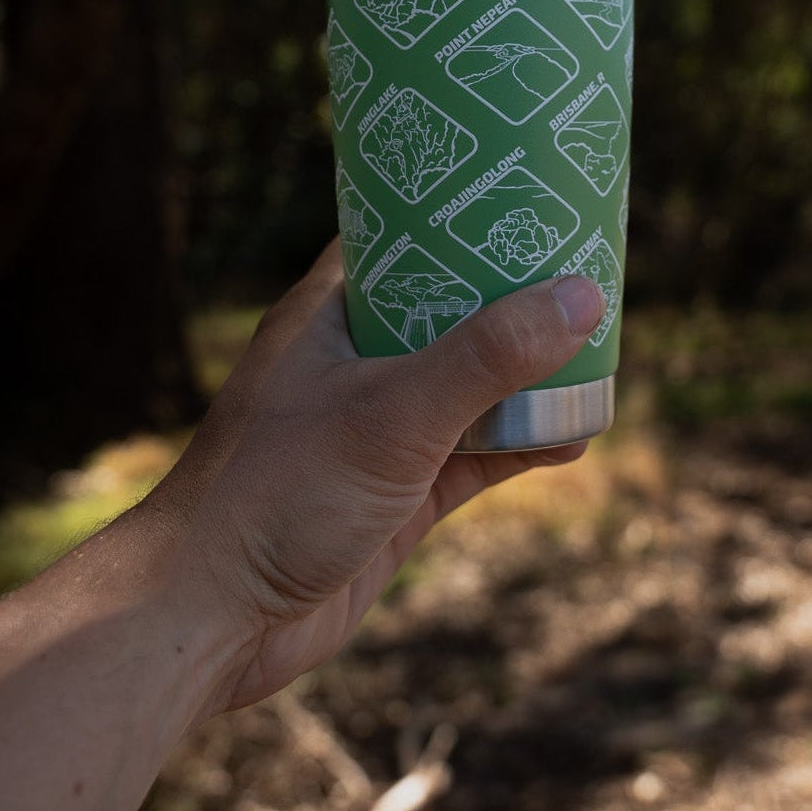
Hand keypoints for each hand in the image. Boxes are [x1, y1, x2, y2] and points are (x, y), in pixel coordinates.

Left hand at [153, 240, 605, 719]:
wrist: (210, 620)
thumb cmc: (276, 493)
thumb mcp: (393, 412)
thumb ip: (486, 357)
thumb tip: (581, 297)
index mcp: (331, 310)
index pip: (402, 233)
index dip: (463, 210)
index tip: (530, 190)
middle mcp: (355, 360)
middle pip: (449, 308)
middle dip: (513, 294)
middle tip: (588, 265)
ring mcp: (377, 428)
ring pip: (469, 384)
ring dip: (527, 374)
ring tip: (601, 347)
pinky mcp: (396, 492)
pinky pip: (473, 452)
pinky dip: (521, 443)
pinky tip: (575, 436)